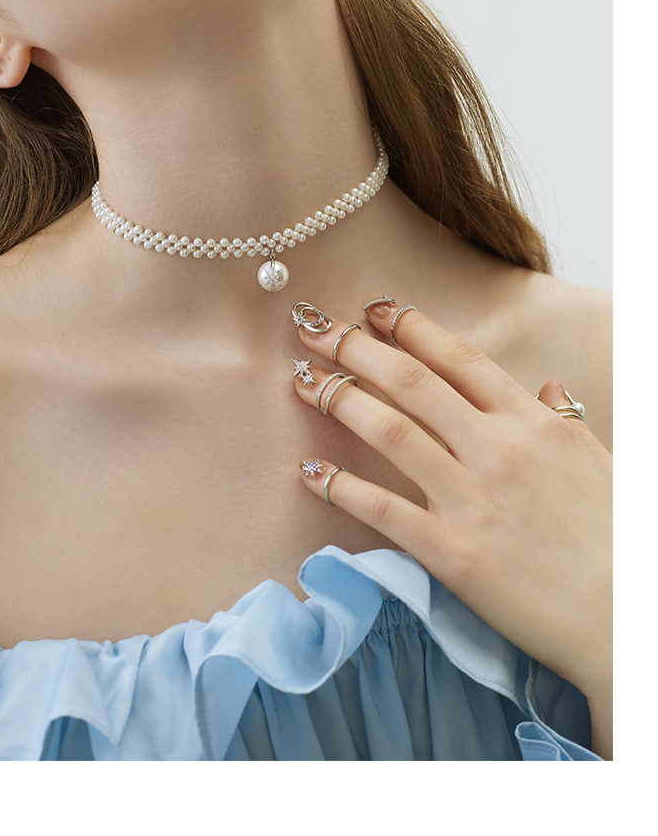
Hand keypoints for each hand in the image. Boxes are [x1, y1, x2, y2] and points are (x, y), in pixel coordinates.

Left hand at [292, 300, 611, 707]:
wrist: (626, 618)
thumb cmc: (616, 539)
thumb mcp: (599, 461)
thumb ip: (563, 419)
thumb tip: (546, 386)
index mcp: (532, 423)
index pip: (458, 357)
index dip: (408, 327)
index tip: (372, 310)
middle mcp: (497, 450)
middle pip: (411, 382)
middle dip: (355, 347)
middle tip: (314, 329)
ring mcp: (472, 499)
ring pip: (390, 431)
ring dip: (339, 399)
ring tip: (303, 382)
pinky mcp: (452, 552)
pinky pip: (382, 509)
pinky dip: (340, 486)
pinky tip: (310, 470)